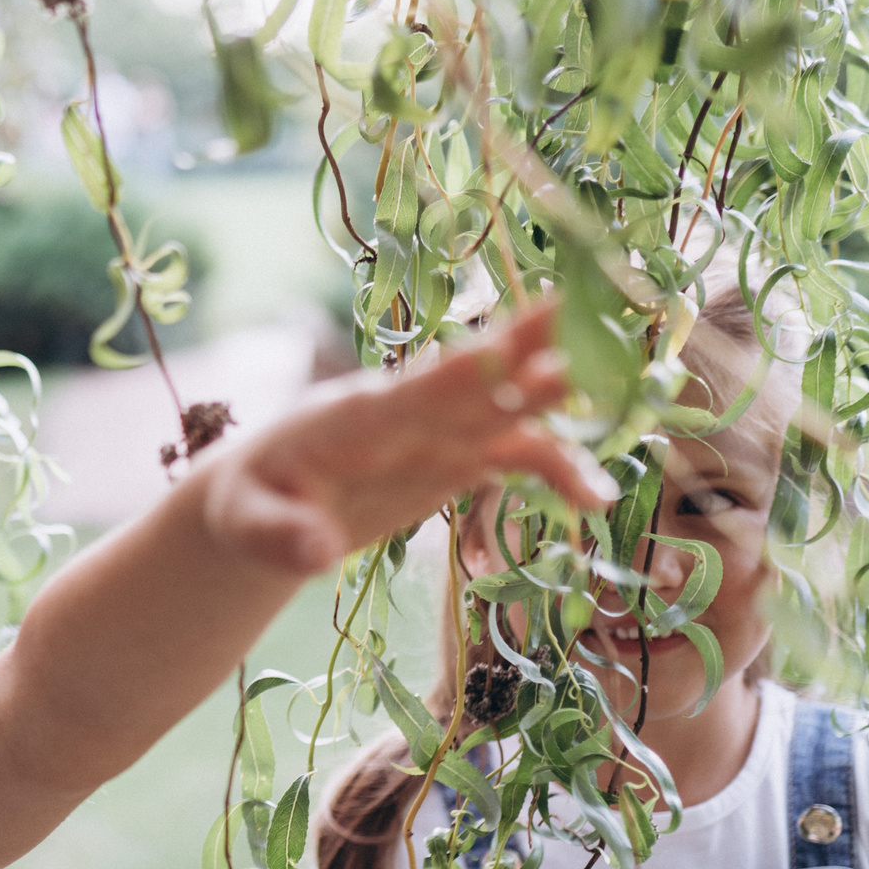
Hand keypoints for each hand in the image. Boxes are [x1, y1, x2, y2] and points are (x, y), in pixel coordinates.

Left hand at [198, 304, 613, 574]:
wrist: (258, 501)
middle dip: (526, 351)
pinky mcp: (452, 458)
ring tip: (623, 403)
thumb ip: (279, 537)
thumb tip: (314, 555)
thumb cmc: (246, 503)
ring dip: (555, 406)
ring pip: (505, 413)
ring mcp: (434, 434)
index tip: (505, 341)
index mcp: (353, 416)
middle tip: (586, 313)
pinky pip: (511, 459)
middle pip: (473, 381)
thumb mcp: (245, 524)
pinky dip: (552, 470)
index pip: (415, 389)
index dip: (465, 368)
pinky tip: (592, 496)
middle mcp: (404, 413)